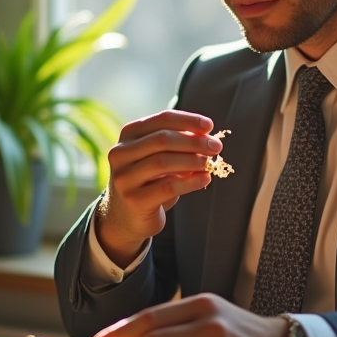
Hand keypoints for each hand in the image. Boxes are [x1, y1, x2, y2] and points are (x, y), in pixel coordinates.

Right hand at [97, 110, 222, 266]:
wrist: (128, 216)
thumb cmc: (149, 180)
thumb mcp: (160, 156)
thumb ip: (179, 144)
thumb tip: (207, 137)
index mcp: (128, 135)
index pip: (161, 120)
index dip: (188, 120)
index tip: (209, 126)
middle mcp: (120, 153)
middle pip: (162, 140)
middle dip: (193, 141)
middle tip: (215, 147)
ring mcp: (124, 177)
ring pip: (162, 162)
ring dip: (192, 160)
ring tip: (209, 163)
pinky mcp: (134, 200)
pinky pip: (167, 187)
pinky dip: (190, 182)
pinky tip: (205, 179)